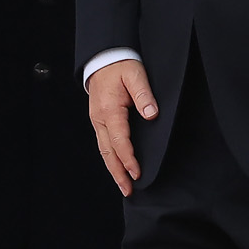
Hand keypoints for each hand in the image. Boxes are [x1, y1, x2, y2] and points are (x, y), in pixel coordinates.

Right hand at [88, 59, 158, 196]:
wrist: (103, 58)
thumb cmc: (119, 66)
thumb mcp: (135, 74)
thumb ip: (144, 95)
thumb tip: (151, 114)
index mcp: (109, 110)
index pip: (120, 141)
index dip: (129, 159)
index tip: (138, 173)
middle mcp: (100, 119)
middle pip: (108, 152)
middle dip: (118, 173)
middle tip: (128, 190)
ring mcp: (97, 120)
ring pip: (104, 151)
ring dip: (113, 169)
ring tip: (123, 185)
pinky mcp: (99, 120)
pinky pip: (103, 144)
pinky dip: (110, 158)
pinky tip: (116, 167)